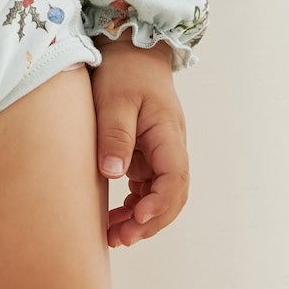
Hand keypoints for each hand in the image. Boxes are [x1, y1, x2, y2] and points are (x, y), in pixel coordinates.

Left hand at [92, 37, 188, 247]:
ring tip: (113, 235)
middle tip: (120, 238)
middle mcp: (170, 147)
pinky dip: (135, 205)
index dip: (160, 204)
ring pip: (160, 195)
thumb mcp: (114, 100)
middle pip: (172, 195)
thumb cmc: (124, 70)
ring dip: (142, 218)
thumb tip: (114, 174)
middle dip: (150, 222)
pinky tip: (115, 217)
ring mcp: (160, 152)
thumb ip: (116, 135)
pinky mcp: (147, 153)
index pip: (175, 178)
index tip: (138, 217)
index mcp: (168, 134)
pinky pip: (147, 187)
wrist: (131, 49)